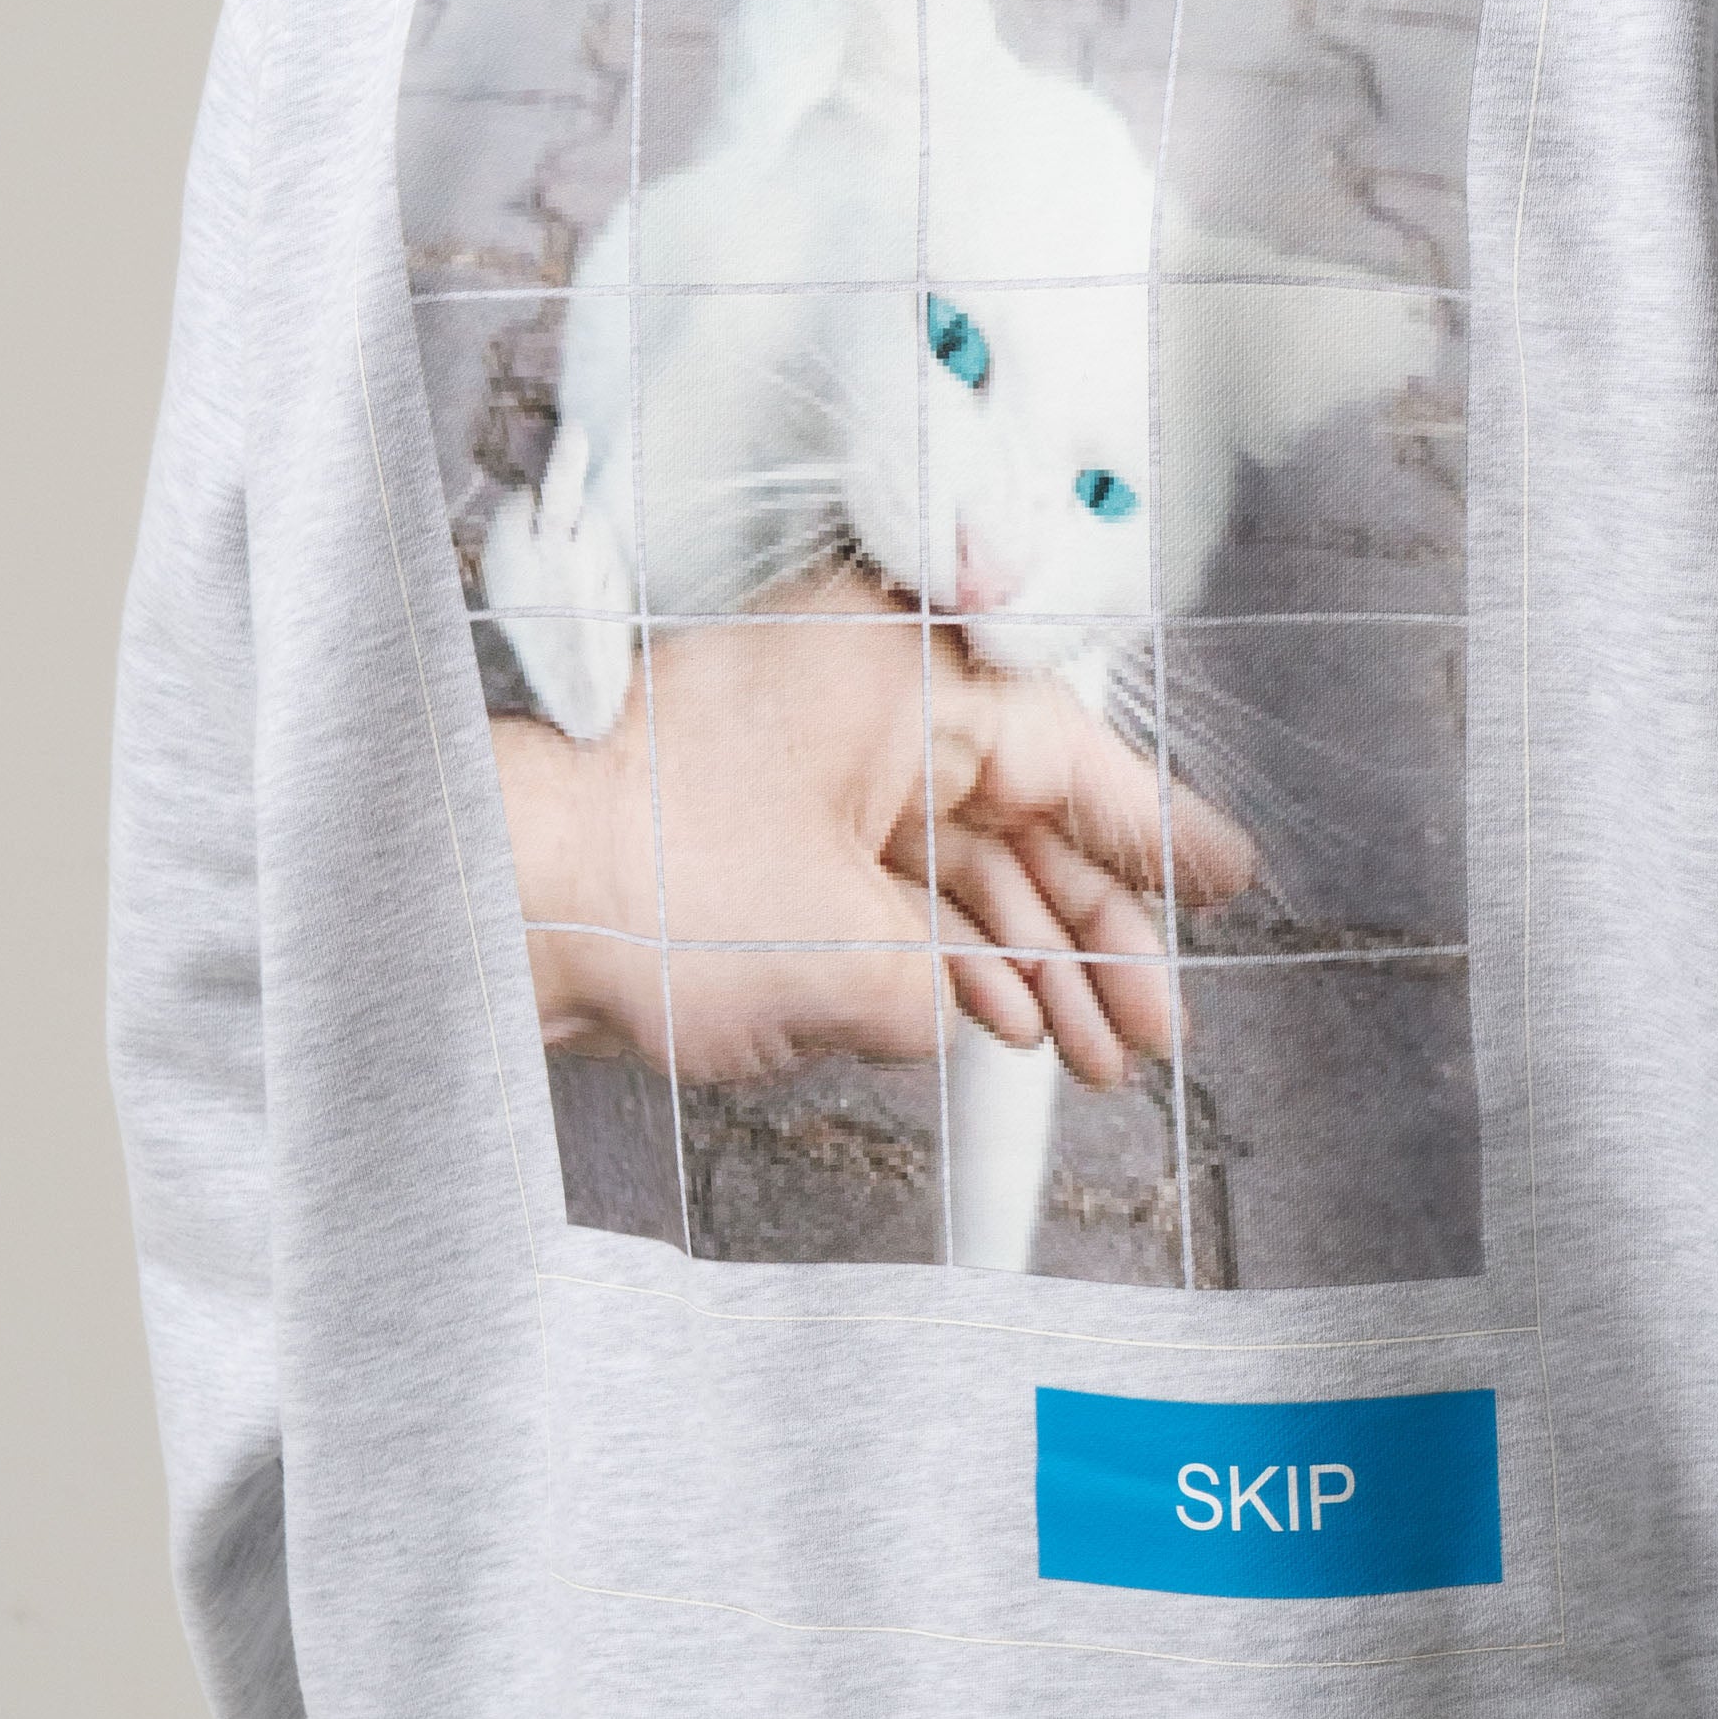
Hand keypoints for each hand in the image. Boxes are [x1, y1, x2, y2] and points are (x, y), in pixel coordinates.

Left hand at [493, 573, 1252, 1086]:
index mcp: (898, 666)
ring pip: (962, 859)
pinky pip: (894, 880)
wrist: (491, 908)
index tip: (1226, 877)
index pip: (1067, 753)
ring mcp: (811, 755)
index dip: (1156, 834)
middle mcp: (860, 694)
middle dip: (1095, 936)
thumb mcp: (848, 959)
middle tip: (1153, 1026)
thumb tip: (968, 1005)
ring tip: (1092, 1052)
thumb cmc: (641, 887)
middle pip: (1023, 814)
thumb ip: (949, 988)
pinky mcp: (768, 818)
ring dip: (1031, 961)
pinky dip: (948, 950)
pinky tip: (1003, 1019)